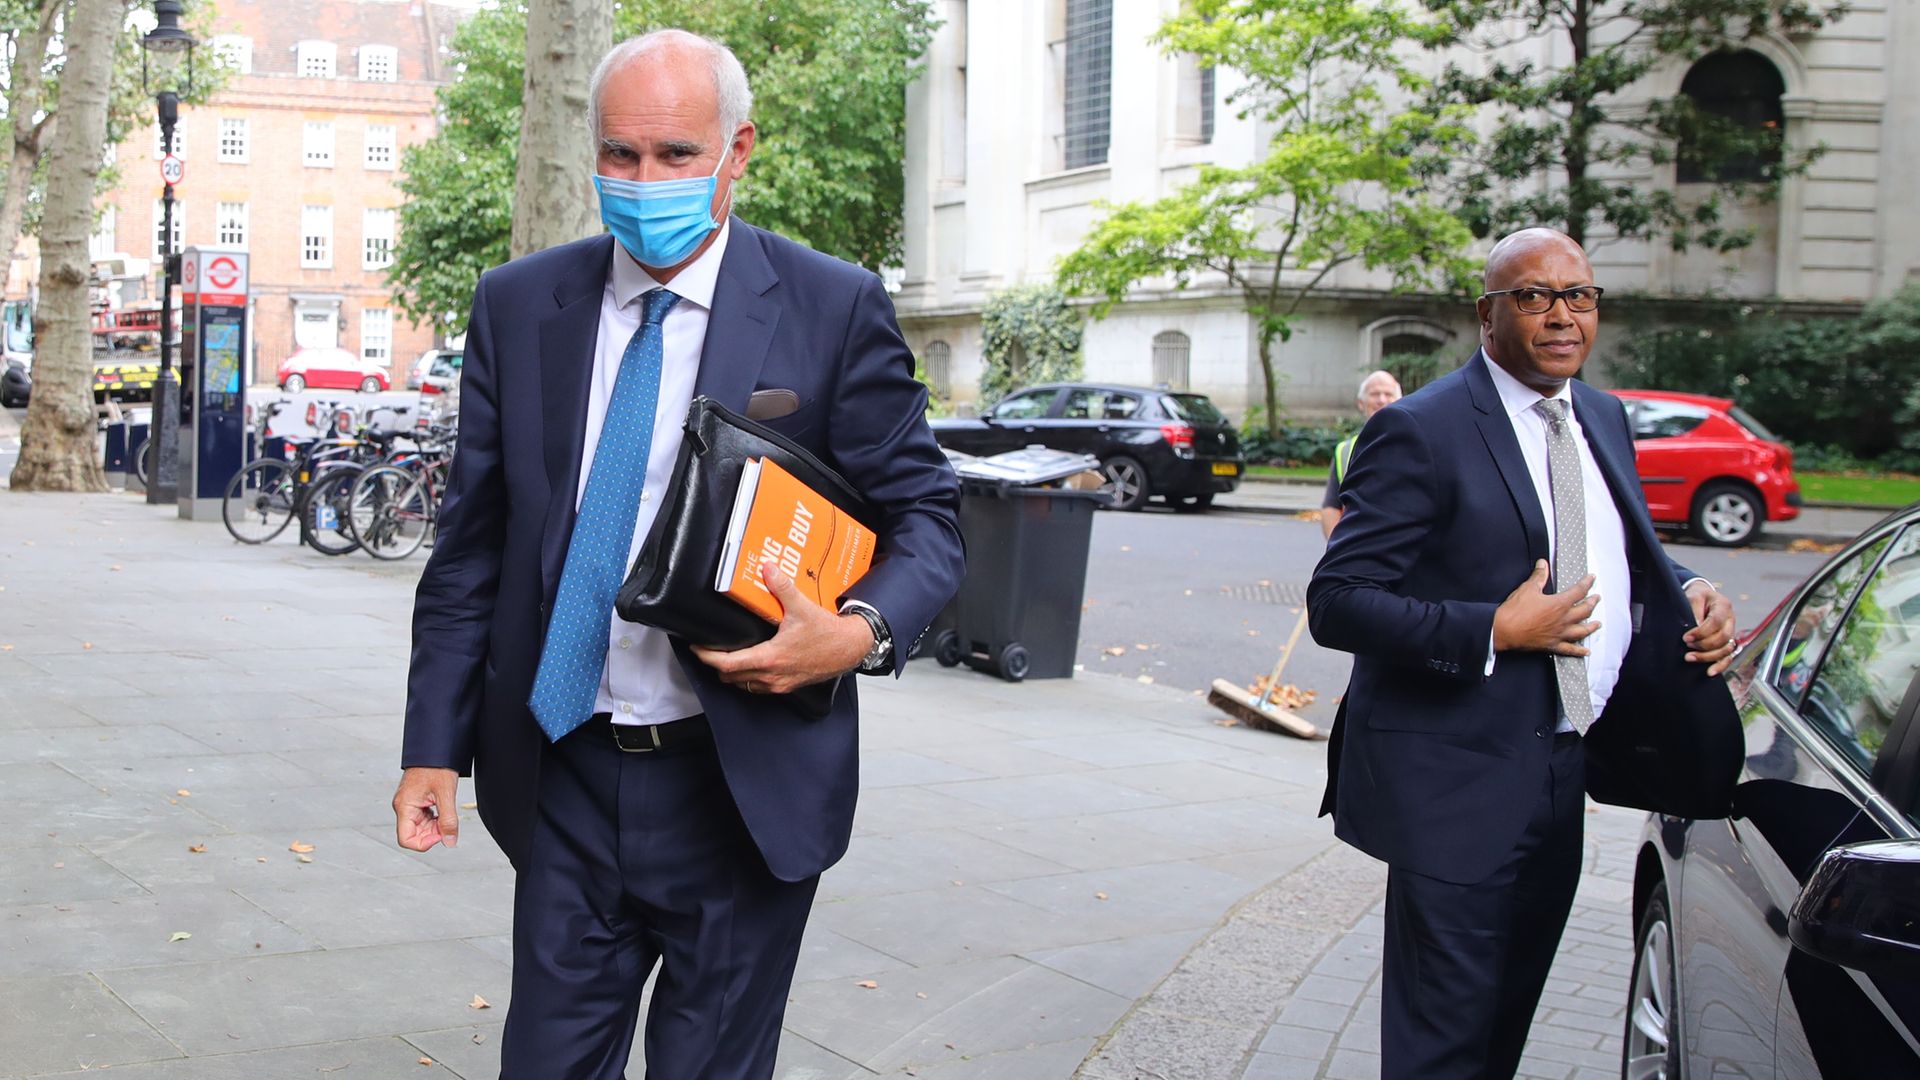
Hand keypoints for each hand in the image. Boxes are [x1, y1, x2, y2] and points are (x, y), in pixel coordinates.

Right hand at [392, 767, 459, 850]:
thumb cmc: (437, 766)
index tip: (441, 833)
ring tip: (445, 811)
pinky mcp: (415, 801)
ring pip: (419, 828)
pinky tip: (442, 808)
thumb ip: (448, 820)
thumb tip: (450, 842)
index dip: (425, 843)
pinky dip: (434, 819)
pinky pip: (422, 818)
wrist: (435, 748)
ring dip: (434, 826)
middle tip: (447, 822)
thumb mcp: (446, 794)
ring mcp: (408, 804)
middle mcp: (403, 807)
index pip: (406, 840)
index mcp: (404, 806)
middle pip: (413, 835)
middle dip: (432, 834)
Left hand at [691, 559, 872, 695]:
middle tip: (708, 649)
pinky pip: (758, 688)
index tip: (697, 647)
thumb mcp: (802, 607)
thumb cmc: (828, 633)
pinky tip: (751, 663)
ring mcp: (779, 684)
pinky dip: (748, 679)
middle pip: (730, 678)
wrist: (850, 649)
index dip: (707, 657)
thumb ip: (781, 588)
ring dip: (732, 674)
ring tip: (726, 656)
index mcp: (770, 658)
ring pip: (743, 685)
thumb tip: (768, 569)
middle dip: (716, 665)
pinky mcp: (788, 686)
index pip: (727, 664)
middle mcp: (771, 676)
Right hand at [1493, 559, 1599, 655]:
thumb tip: (1543, 564)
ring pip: (1582, 630)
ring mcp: (1559, 634)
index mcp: (1559, 604)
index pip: (1579, 591)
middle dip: (1592, 603)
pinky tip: (1586, 651)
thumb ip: (1538, 576)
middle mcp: (1563, 619)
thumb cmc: (1515, 611)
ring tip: (1597, 624)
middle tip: (1596, 599)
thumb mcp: (1527, 589)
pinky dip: (1579, 651)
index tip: (1591, 579)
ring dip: (1591, 626)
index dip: (1587, 583)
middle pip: (1585, 611)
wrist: (1503, 630)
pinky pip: (1570, 649)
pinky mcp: (1552, 645)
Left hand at [1684, 580, 1736, 676]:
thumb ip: (1693, 611)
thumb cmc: (1696, 597)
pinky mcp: (1726, 643)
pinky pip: (1728, 658)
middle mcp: (1730, 620)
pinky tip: (1709, 672)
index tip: (1685, 638)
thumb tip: (1693, 628)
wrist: (1701, 598)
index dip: (1701, 632)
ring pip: (1726, 650)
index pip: (1716, 622)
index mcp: (1723, 606)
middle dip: (1703, 645)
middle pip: (1723, 638)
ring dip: (1708, 656)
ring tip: (1689, 657)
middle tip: (1687, 645)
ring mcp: (1730, 633)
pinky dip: (1720, 666)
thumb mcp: (1693, 597)